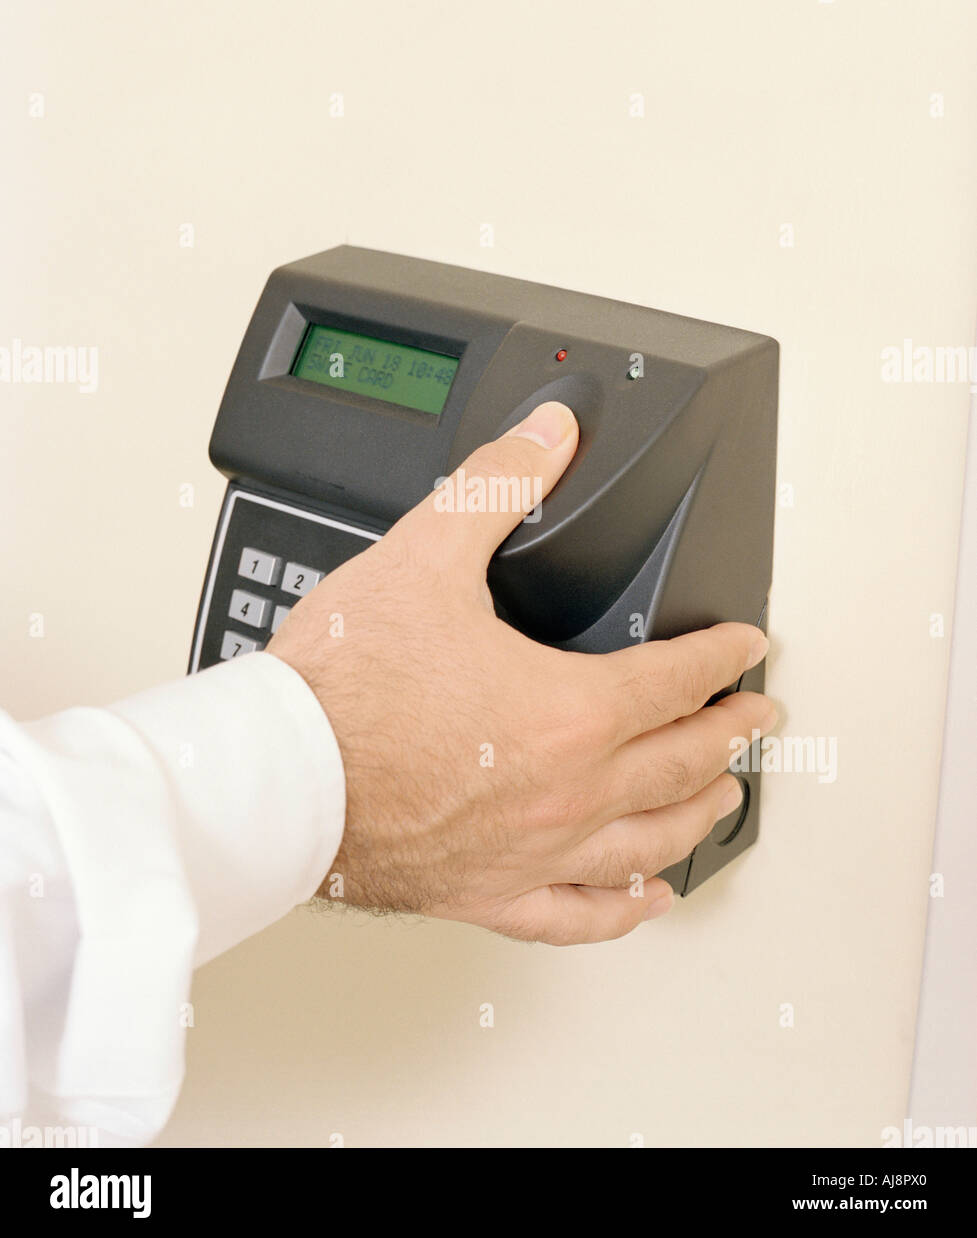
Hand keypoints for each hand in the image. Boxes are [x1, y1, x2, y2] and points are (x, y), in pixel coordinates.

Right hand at [268, 401, 775, 944]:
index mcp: (568, 711)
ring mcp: (533, 849)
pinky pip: (578, 913)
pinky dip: (624, 907)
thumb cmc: (342, 687)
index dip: (722, 655)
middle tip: (758, 717)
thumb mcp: (425, 557)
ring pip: (650, 839)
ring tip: (725, 795)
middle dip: (730, 731)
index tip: (745, 647)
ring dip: (699, 811)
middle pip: (681, 760)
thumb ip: (498, 484)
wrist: (277, 776)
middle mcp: (568, 790)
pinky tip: (647, 898)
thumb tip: (548, 434)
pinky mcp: (488, 892)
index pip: (677, 678)